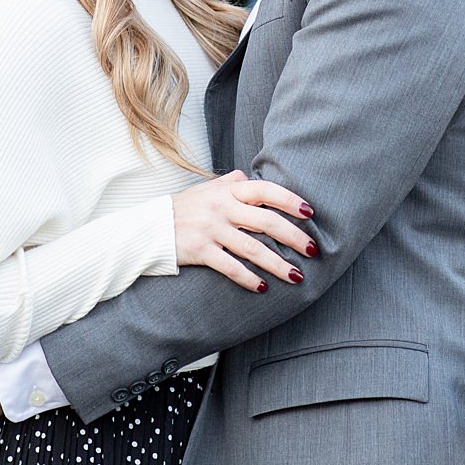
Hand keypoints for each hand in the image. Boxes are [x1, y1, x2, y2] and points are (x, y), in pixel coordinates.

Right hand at [172, 169, 316, 291]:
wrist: (150, 227)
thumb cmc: (184, 208)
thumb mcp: (207, 189)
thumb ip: (231, 183)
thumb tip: (252, 177)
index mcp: (228, 190)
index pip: (266, 190)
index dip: (290, 200)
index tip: (310, 213)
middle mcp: (222, 207)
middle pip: (267, 221)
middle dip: (294, 237)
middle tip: (313, 250)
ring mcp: (211, 229)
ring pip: (253, 248)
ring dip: (278, 264)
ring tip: (297, 276)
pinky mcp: (200, 251)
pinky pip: (230, 266)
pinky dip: (248, 278)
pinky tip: (262, 287)